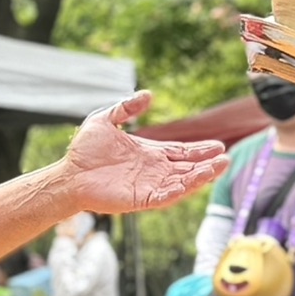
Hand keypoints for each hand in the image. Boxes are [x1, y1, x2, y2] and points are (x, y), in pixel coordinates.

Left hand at [60, 92, 226, 212]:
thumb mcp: (105, 119)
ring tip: (219, 166)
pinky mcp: (142, 199)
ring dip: (201, 176)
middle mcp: (154, 170)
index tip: (218, 146)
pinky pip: (167, 195)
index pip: (181, 152)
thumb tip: (149, 95)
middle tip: (225, 158)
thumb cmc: (84, 151)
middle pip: (187, 168)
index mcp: (150, 153)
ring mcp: (149, 186)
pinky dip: (182, 189)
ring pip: (182, 182)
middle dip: (207, 164)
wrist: (68, 175)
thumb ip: (127, 107)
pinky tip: (195, 181)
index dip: (200, 150)